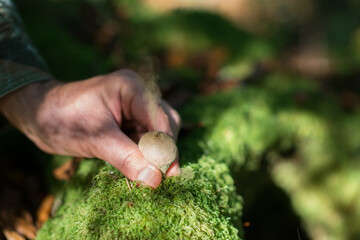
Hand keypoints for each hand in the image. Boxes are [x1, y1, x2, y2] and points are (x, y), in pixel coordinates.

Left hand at [0, 69, 180, 187]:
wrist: (38, 114)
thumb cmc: (61, 118)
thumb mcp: (95, 139)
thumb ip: (126, 158)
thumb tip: (155, 179)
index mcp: (131, 88)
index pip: (160, 118)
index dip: (166, 146)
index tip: (168, 175)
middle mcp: (138, 95)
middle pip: (165, 124)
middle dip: (162, 151)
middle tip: (159, 178)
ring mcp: (134, 108)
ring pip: (157, 134)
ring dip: (153, 155)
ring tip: (146, 175)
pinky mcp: (129, 121)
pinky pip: (145, 140)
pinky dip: (143, 155)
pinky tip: (137, 168)